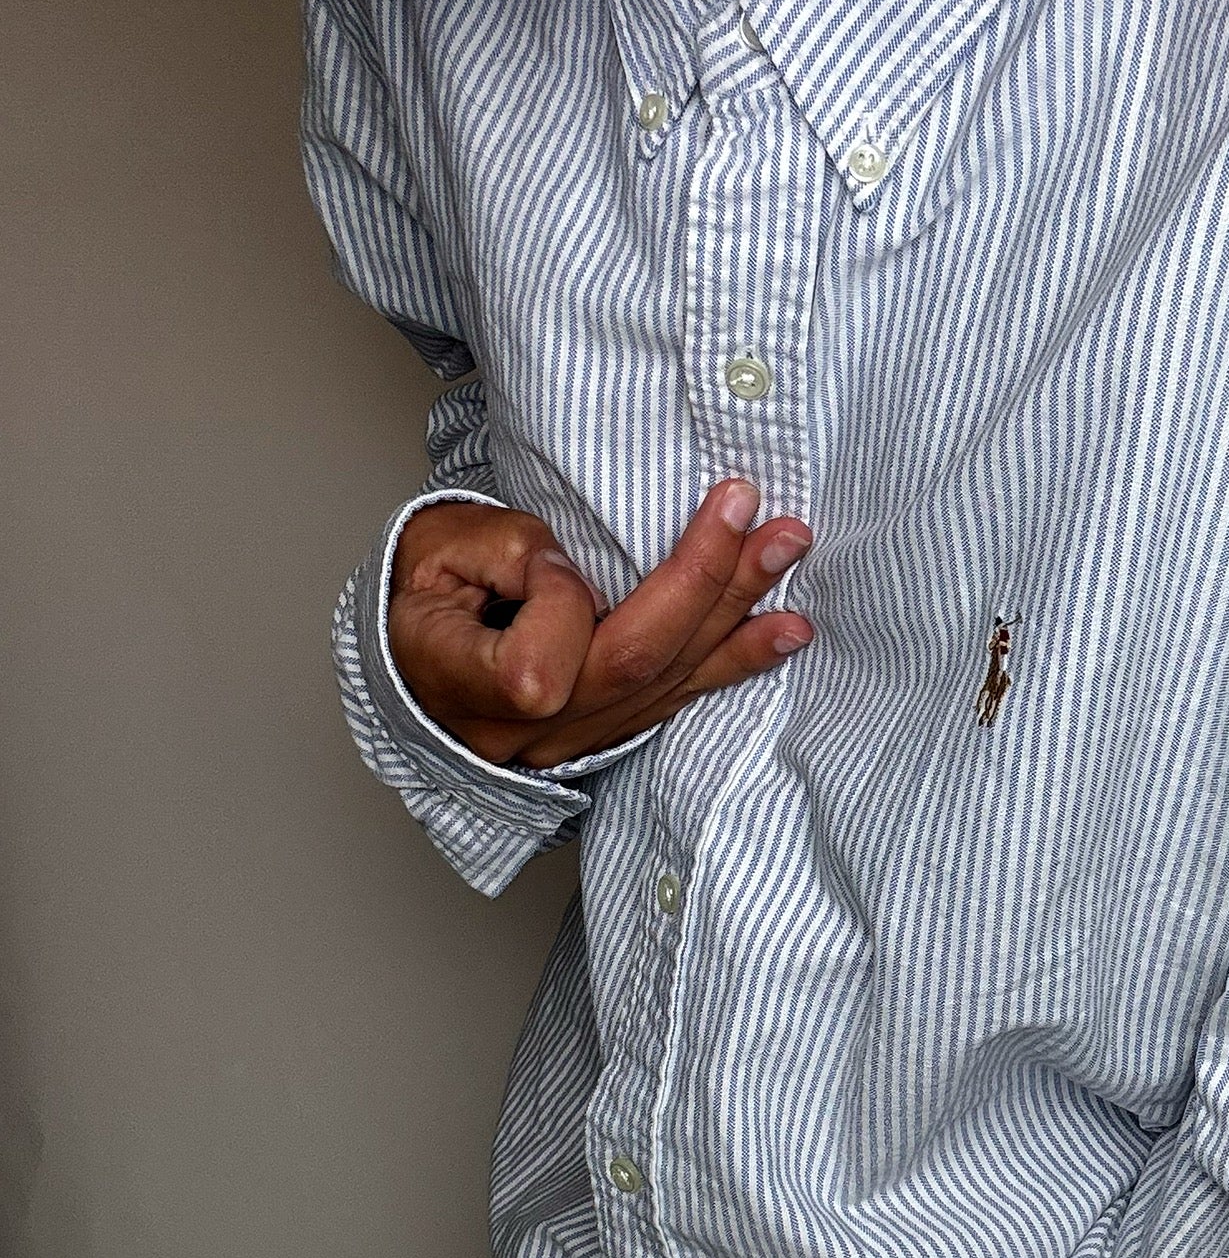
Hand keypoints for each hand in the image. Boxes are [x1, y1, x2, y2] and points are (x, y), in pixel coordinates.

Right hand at [388, 480, 811, 768]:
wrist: (409, 656)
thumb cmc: (418, 594)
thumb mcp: (435, 551)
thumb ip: (508, 552)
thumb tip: (584, 575)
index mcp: (462, 686)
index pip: (539, 661)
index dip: (558, 599)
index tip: (542, 557)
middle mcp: (526, 732)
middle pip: (635, 664)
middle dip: (708, 583)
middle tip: (761, 514)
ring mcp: (573, 742)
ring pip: (668, 683)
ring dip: (739, 614)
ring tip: (789, 551)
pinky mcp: (608, 734)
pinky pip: (678, 699)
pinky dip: (736, 659)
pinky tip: (785, 631)